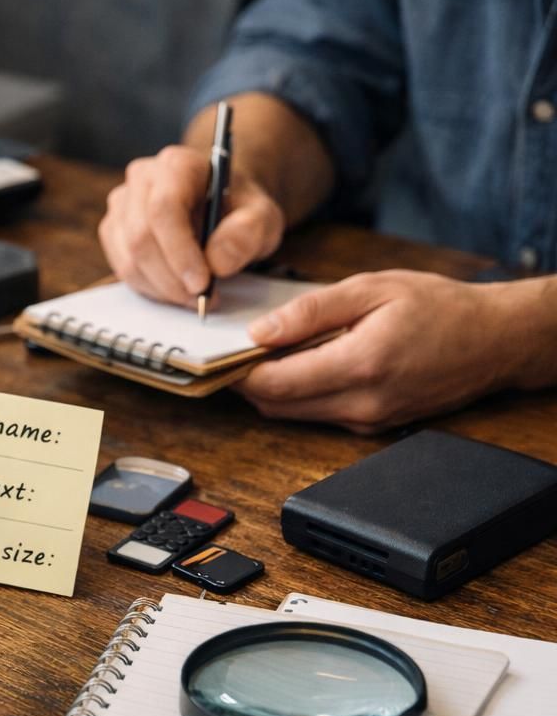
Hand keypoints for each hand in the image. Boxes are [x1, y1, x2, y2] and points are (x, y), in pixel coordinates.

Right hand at [99, 145, 284, 305]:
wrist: (222, 210)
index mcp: (178, 165)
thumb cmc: (240, 211)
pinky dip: (150, 288)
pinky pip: (122, 269)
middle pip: (140, 236)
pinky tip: (176, 288)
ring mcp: (122, 204)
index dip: (179, 251)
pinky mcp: (113, 230)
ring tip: (194, 296)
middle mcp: (142, 178)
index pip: (164, 208)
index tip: (201, 283)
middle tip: (201, 298)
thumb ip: (249, 233)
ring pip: (129, 258)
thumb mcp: (263, 218)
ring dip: (162, 287)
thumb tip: (217, 261)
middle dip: (171, 278)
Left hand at [237, 270, 548, 431]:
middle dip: (249, 381)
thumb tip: (260, 331)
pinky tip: (305, 365)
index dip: (238, 371)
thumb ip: (312, 311)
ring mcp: (368, 420)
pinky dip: (302, 394)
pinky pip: (320, 415)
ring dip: (273, 389)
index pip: (275, 383)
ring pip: (294, 415)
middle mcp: (362, 403)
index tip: (220, 352)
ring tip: (268, 353)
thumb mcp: (372, 289)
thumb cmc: (440, 307)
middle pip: (276, 406)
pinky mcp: (373, 426)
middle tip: (235, 351)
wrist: (495, 340)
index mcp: (360, 365)